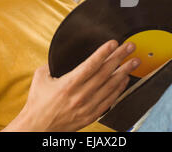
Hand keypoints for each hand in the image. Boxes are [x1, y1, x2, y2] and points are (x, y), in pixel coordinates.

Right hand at [2, 40, 139, 131]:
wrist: (38, 128)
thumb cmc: (38, 104)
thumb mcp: (40, 78)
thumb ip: (50, 65)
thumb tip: (57, 57)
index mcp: (68, 84)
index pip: (91, 64)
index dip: (104, 52)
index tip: (114, 43)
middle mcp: (80, 95)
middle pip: (105, 73)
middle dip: (119, 57)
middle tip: (130, 47)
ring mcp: (87, 106)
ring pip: (110, 86)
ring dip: (124, 72)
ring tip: (134, 62)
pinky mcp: (90, 115)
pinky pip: (109, 100)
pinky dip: (119, 89)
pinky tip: (125, 80)